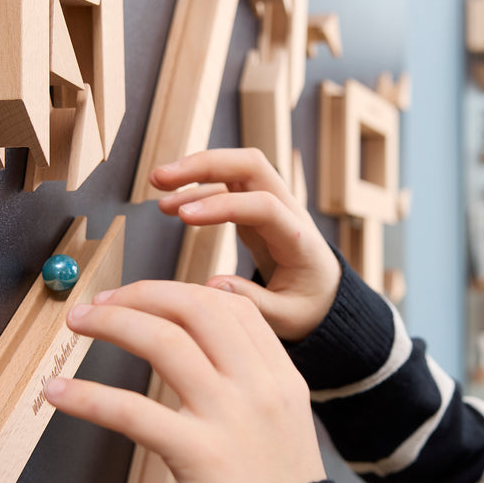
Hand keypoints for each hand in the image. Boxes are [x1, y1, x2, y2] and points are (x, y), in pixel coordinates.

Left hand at [46, 280, 325, 482]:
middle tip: (103, 302)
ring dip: (113, 323)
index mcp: (281, 377)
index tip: (146, 294)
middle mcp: (259, 388)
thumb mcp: (284, 424)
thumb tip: (211, 341)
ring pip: (165, 343)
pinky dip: (88, 396)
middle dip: (142, 294)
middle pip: (197, 310)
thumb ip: (255, 382)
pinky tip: (59, 391)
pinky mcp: (199, 455)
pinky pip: (133, 411)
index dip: (183, 290)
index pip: (233, 308)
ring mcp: (230, 418)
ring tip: (78, 323)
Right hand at [150, 148, 340, 341]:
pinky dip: (197, 190)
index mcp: (299, 239)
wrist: (326, 295)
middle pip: (251, 166)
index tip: (184, 218)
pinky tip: (168, 205)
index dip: (223, 206)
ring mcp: (273, 205)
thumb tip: (213, 285)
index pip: (264, 206)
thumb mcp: (288, 318)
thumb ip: (255, 303)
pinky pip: (227, 188)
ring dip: (196, 170)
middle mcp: (288, 211)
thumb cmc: (309, 308)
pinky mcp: (257, 209)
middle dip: (205, 164)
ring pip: (236, 169)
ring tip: (157, 184)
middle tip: (162, 178)